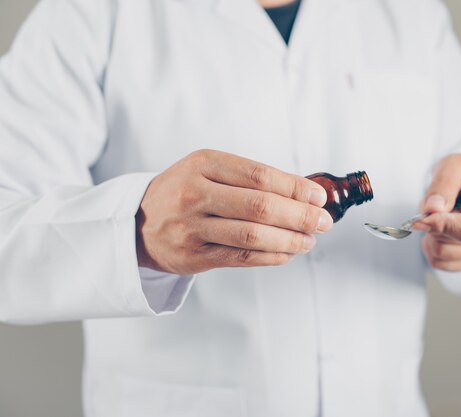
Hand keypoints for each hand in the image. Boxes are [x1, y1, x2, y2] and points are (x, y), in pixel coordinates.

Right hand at [135, 150, 332, 274]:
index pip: (260, 175)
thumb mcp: (209, 170)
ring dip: (290, 239)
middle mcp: (194, 193)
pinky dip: (271, 257)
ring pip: (252, 235)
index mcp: (203, 164)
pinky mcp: (193, 256)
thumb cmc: (184, 192)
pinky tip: (288, 253)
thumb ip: (249, 179)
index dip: (295, 188)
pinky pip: (241, 258)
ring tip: (309, 240)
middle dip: (300, 216)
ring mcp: (191, 227)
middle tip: (323, 222)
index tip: (319, 197)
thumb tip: (304, 192)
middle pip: (260, 206)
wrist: (137, 222)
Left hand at [413, 154, 460, 271]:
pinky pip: (439, 263)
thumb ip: (444, 184)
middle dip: (432, 225)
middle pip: (446, 245)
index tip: (418, 219)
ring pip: (439, 255)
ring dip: (430, 236)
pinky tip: (441, 231)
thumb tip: (432, 209)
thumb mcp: (457, 165)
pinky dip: (432, 247)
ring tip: (441, 217)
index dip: (440, 227)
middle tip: (437, 206)